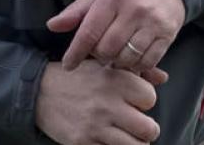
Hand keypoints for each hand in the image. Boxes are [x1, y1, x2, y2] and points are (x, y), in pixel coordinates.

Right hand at [36, 60, 161, 143]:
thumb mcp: (105, 66)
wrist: (39, 92)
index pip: (150, 98)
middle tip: (137, 126)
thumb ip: (137, 71)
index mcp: (115, 80)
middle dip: (147, 129)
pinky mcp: (84, 143)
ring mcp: (95, 126)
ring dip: (135, 143)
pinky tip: (110, 141)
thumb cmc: (78, 77)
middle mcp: (107, 104)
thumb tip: (163, 78)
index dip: (145, 102)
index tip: (135, 103)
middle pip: (149, 129)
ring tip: (127, 137)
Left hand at [47, 0, 185, 75]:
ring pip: (127, 58)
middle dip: (99, 56)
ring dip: (117, 62)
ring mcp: (153, 22)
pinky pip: (148, 61)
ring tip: (116, 53)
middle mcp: (134, 9)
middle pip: (107, 49)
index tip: (68, 65)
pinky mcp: (168, 33)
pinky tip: (133, 56)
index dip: (76, 53)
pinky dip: (137, 65)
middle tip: (99, 51)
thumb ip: (77, 10)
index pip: (89, 32)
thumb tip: (52, 26)